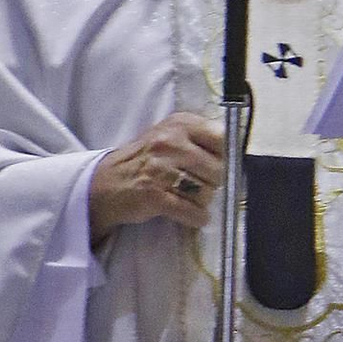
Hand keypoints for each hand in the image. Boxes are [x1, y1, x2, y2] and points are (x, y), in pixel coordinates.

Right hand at [89, 112, 225, 243]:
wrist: (106, 183)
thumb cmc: (146, 160)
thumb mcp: (170, 135)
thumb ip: (200, 139)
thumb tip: (236, 155)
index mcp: (179, 123)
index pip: (222, 138)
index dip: (224, 156)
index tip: (215, 164)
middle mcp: (170, 142)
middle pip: (218, 170)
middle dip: (213, 182)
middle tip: (198, 185)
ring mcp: (161, 169)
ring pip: (207, 193)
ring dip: (202, 201)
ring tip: (188, 198)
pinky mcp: (154, 196)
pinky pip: (192, 212)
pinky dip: (196, 218)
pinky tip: (191, 215)